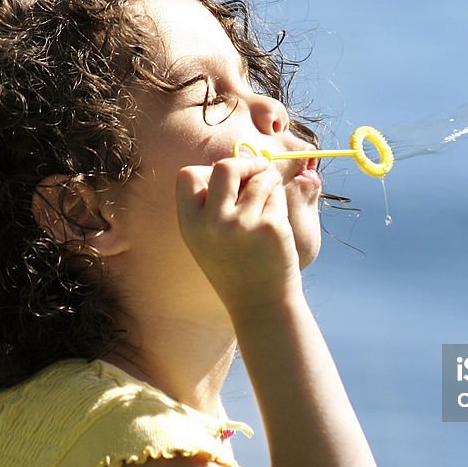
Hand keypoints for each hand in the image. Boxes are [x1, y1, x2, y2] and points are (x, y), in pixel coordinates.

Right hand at [176, 156, 302, 311]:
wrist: (260, 305)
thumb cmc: (236, 267)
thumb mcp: (208, 238)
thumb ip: (213, 203)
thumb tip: (240, 161)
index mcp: (190, 225)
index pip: (187, 175)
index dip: (208, 172)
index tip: (229, 182)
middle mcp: (212, 223)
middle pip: (225, 166)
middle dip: (247, 164)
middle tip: (260, 172)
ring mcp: (242, 225)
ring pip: (260, 178)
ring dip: (269, 183)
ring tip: (270, 207)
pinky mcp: (270, 227)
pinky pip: (277, 194)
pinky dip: (280, 200)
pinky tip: (278, 224)